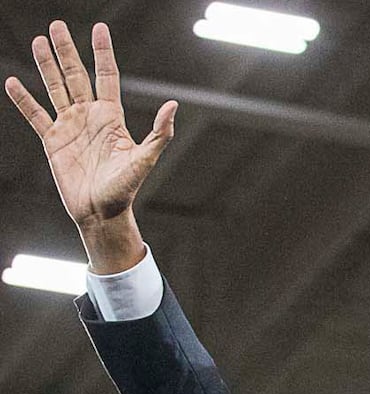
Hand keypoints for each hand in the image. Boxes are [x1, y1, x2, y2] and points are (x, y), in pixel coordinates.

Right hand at [5, 21, 175, 271]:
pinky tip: (13, 81)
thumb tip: (173, 105)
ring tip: (37, 40)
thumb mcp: (144, 160)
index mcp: (111, 117)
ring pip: (55, 88)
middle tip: (57, 24)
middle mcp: (89, 117)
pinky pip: (35, 114)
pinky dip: (24, 99)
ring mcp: (69, 126)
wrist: (102, 212)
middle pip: (76, 75)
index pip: (106, 76)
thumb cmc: (125, 189)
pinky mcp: (52, 140)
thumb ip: (159, 133)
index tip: (99, 29)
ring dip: (46, 65)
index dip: (101, 52)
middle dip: (67, 51)